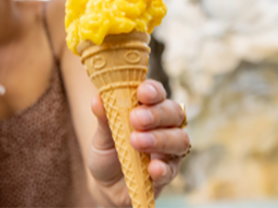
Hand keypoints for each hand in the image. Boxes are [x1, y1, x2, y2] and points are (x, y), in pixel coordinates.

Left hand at [87, 80, 189, 205]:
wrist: (105, 186)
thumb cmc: (108, 153)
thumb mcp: (101, 136)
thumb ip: (104, 118)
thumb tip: (97, 98)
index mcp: (148, 110)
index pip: (157, 94)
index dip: (153, 91)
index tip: (142, 93)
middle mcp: (164, 127)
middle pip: (174, 113)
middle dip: (157, 114)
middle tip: (136, 119)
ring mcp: (169, 151)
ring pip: (179, 139)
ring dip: (160, 139)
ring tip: (137, 142)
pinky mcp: (167, 174)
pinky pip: (172, 170)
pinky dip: (164, 168)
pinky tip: (153, 168)